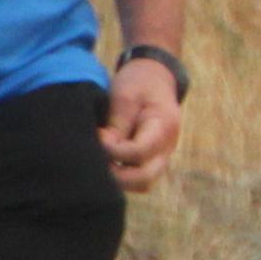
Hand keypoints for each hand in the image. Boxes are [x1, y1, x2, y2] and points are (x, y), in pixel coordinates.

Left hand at [99, 55, 184, 192]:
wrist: (155, 76)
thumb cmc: (139, 83)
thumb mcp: (125, 96)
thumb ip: (116, 125)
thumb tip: (103, 150)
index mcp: (163, 127)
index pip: (139, 152)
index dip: (114, 152)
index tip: (98, 138)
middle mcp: (166, 148)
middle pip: (145, 179)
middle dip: (116, 176)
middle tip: (94, 161)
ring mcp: (161, 156)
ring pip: (143, 184)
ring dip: (119, 180)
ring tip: (98, 163)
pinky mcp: (152, 160)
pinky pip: (138, 178)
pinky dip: (122, 177)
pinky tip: (105, 163)